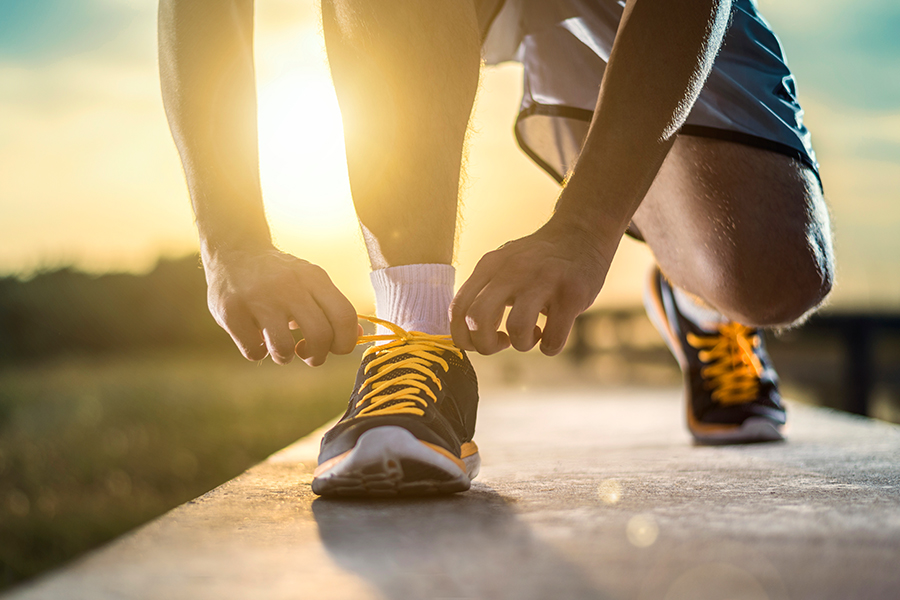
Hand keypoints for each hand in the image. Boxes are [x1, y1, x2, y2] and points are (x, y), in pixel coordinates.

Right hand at [203, 247, 358, 365]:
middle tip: (307, 354)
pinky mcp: (231, 311)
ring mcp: (258, 298)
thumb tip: (356, 337)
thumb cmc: (280, 276)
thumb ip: (333, 308)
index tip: (335, 348)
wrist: (234, 251)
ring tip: (280, 348)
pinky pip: (253, 350)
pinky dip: (258, 351)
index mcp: (314, 277)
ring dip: (285, 357)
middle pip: (320, 336)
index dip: (345, 342)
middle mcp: (288, 286)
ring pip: (284, 348)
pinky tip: (256, 338)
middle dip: (317, 356)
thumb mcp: (311, 282)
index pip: (345, 316)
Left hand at [450, 217, 615, 355]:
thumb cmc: (537, 262)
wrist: (580, 234)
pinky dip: (549, 348)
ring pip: (516, 328)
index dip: (463, 337)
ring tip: (532, 335)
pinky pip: (553, 338)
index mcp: (490, 266)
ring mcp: (543, 281)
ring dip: (522, 344)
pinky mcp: (572, 295)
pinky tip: (552, 335)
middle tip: (502, 343)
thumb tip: (466, 335)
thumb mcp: (503, 265)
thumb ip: (483, 292)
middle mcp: (512, 271)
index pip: (458, 309)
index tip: (479, 341)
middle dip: (485, 345)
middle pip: (477, 318)